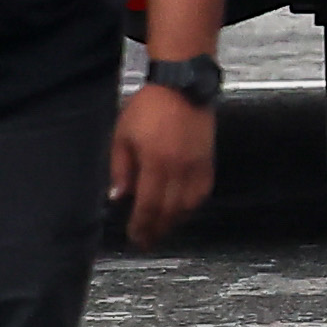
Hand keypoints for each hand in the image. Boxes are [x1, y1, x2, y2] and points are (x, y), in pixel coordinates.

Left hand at [113, 79, 218, 243]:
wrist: (180, 85)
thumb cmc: (148, 107)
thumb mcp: (122, 135)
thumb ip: (120, 168)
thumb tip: (118, 196)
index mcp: (156, 162)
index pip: (149, 205)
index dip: (142, 226)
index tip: (135, 237)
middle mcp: (180, 168)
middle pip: (170, 210)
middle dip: (157, 229)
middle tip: (147, 241)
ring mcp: (197, 164)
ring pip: (189, 204)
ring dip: (175, 220)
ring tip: (163, 228)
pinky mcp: (208, 159)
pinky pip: (203, 191)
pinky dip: (193, 205)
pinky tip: (183, 209)